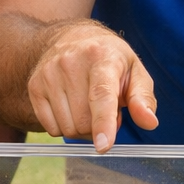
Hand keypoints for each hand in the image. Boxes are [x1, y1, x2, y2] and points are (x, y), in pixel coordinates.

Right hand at [26, 22, 157, 151]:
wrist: (72, 39)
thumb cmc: (109, 59)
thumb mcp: (134, 72)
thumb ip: (143, 99)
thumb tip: (149, 123)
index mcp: (101, 56)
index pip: (101, 95)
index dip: (103, 123)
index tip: (103, 145)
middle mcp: (70, 63)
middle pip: (83, 121)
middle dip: (99, 127)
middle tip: (106, 109)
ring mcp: (48, 74)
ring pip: (67, 128)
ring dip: (82, 128)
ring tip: (89, 106)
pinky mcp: (34, 86)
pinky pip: (51, 128)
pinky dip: (65, 127)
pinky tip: (72, 108)